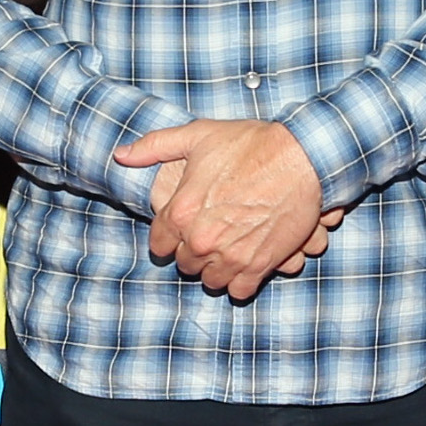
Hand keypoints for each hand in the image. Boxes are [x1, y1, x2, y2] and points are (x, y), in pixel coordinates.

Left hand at [115, 120, 328, 300]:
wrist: (302, 157)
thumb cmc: (252, 143)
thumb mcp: (198, 135)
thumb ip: (155, 146)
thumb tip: (122, 155)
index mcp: (181, 211)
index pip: (158, 244)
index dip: (167, 237)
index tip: (179, 231)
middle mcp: (201, 239)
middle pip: (184, 264)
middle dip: (193, 251)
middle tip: (209, 235)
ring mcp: (231, 256)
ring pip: (210, 281)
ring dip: (215, 268)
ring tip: (227, 250)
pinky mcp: (259, 265)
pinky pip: (239, 291)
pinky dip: (241, 282)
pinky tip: (246, 263)